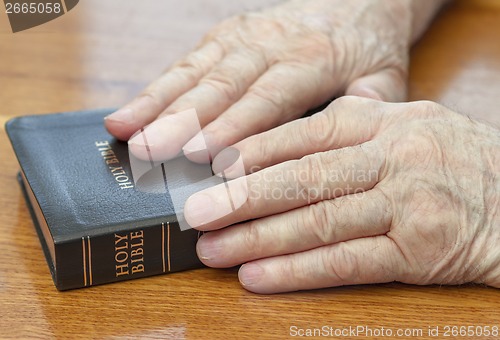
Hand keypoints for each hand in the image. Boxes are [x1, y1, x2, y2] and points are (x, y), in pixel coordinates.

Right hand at [105, 0, 418, 160]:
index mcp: (313, 57)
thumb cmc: (367, 51)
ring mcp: (242, 36)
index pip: (269, 97)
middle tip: (148, 151)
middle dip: (180, 120)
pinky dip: (154, 89)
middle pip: (221, 84)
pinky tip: (127, 113)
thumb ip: (367, 109)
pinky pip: (186, 62)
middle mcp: (271, 43)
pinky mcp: (224, 36)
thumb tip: (341, 144)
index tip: (199, 153)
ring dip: (156, 104)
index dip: (234, 125)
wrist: (356, 4)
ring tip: (124, 132)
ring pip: (195, 72)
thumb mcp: (385, 79)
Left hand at [184, 97, 499, 293]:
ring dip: (258, 240)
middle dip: (241, 199)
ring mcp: (405, 204)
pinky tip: (258, 277)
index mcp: (384, 122)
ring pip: (317, 222)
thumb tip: (277, 144)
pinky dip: (296, 271)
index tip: (211, 169)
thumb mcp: (406, 126)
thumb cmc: (453, 161)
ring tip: (214, 251)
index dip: (253, 152)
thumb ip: (350, 129)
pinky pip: (345, 262)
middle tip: (195, 213)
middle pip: (303, 178)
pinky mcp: (417, 251)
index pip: (306, 134)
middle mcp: (393, 157)